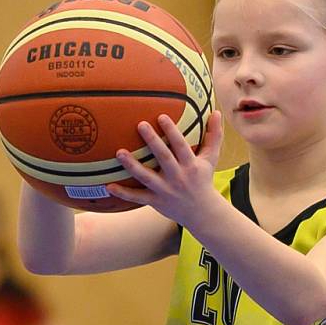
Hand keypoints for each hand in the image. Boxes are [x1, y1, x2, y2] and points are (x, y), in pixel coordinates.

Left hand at [107, 111, 223, 225]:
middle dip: (152, 141)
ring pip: (147, 177)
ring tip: (119, 152)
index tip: (161, 116)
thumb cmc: (204, 179)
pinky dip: (123, 193)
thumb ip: (214, 135)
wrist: (202, 212)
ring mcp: (165, 190)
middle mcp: (178, 177)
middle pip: (163, 157)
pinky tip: (108, 185)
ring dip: (132, 165)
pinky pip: (137, 197)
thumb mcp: (211, 158)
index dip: (172, 131)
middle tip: (140, 124)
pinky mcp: (155, 201)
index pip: (180, 145)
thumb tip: (216, 112)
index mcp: (191, 165)